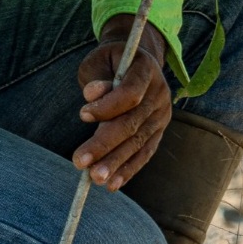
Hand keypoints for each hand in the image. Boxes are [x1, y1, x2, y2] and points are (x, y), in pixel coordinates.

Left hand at [74, 14, 173, 186]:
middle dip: (105, 144)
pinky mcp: (159, 130)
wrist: (137, 60)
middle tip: (80, 162)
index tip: (82, 115)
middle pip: (133, 123)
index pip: (130, 93)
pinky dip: (129, 169)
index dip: (107, 106)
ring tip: (95, 179)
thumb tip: (92, 95)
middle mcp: (159, 93)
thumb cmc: (110, 62)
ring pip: (138, 142)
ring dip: (116, 163)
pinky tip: (113, 183)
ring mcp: (162, 114)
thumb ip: (95, 78)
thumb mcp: (98, 61)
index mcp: (146, 69)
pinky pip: (145, 152)